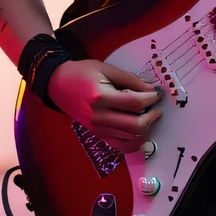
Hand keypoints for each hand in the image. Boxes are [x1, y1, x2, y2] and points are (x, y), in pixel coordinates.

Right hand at [46, 59, 161, 150]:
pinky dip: (134, 142)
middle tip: (156, 108)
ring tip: (147, 116)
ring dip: (145, 128)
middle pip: (135, 125)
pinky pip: (121, 146)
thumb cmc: (81, 72)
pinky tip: (139, 131)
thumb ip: (130, 80)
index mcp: (101, 97)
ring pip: (131, 138)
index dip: (151, 98)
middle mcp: (99, 117)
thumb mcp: (106, 69)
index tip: (157, 94)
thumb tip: (151, 90)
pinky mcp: (97, 135)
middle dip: (151, 117)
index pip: (134, 103)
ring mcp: (98, 129)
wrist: (58, 84)